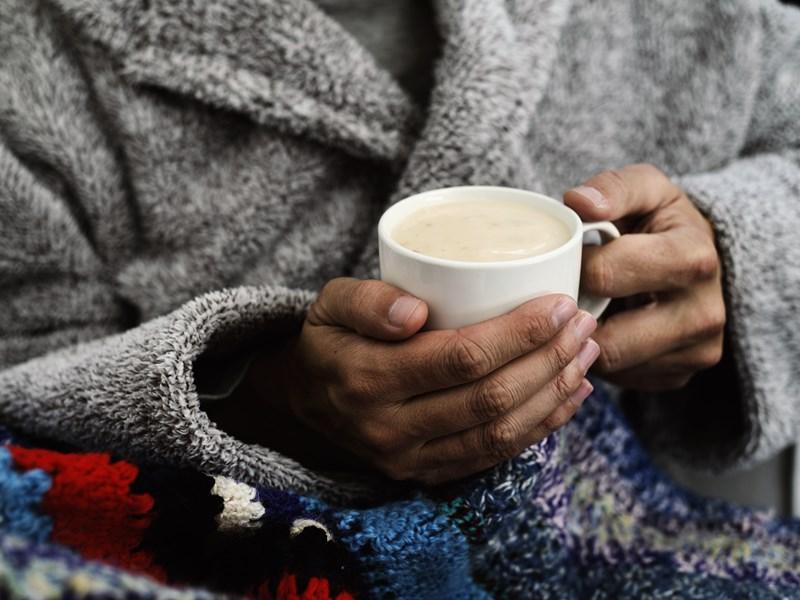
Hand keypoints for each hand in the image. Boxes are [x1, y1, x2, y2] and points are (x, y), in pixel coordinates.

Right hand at [259, 278, 598, 483]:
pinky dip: (539, 427)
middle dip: (548, 360)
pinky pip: (493, 457)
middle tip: (582, 324)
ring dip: (553, 394)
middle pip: (490, 398)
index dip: (519, 334)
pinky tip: (569, 396)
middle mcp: (390, 428)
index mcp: (368, 378)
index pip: (460, 358)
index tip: (558, 304)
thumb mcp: (330, 304)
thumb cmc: (329, 340)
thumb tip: (415, 312)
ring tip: (586, 354)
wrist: (307, 400)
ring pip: (500, 433)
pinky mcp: (427, 473)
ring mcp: (410, 459)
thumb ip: (367, 301)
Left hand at [564, 164, 725, 390]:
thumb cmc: (660, 221)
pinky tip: (599, 331)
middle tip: (559, 296)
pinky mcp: (680, 376)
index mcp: (692, 258)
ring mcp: (696, 352)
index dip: (570, 268)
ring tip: (576, 312)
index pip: (605, 276)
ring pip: (610, 366)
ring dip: (583, 343)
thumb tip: (577, 202)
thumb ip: (613, 188)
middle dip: (573, 318)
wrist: (697, 258)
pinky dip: (600, 360)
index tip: (561, 259)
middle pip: (608, 338)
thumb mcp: (645, 189)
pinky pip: (621, 380)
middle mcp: (703, 313)